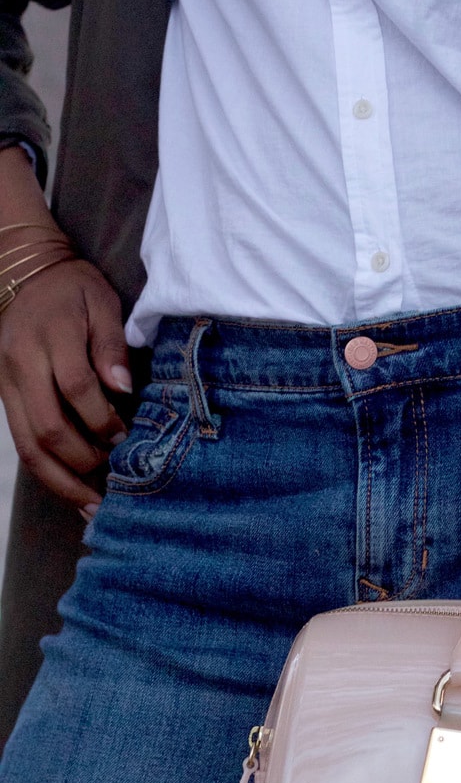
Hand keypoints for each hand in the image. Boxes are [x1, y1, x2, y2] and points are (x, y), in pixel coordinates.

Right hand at [0, 257, 132, 509]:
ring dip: (62, 481)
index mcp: (50, 335)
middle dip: (83, 459)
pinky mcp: (4, 399)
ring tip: (94, 505)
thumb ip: (112, 344)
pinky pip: (22, 444)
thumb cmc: (73, 290)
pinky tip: (74, 492)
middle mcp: (21, 364)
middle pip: (46, 426)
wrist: (25, 277)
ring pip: (27, 445)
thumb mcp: (102, 302)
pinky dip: (48, 473)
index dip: (102, 417)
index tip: (126, 436)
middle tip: (115, 475)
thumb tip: (123, 387)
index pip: (75, 386)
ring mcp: (7, 385)